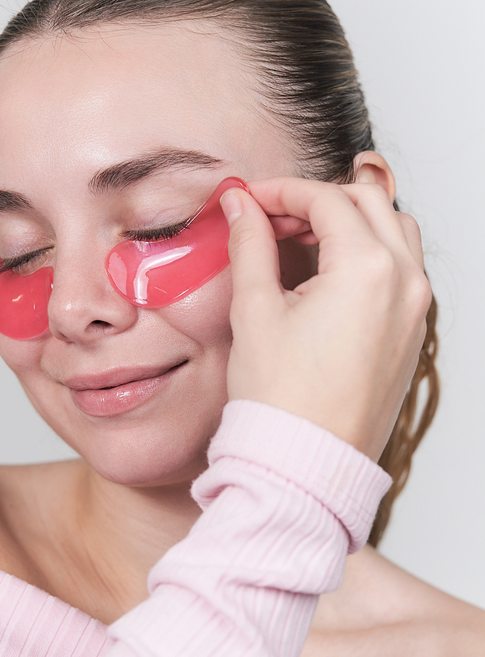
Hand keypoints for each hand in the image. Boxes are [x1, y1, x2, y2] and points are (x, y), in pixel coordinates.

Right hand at [220, 178, 430, 460]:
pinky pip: (402, 269)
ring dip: (350, 222)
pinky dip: (369, 253)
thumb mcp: (255, 310)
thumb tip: (239, 205)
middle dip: (316, 201)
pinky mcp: (413, 334)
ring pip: (394, 231)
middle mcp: (405, 283)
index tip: (249, 201)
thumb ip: (250, 244)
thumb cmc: (281, 400)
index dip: (280, 192)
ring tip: (301, 243)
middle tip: (270, 219)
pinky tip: (326, 274)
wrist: (305, 464)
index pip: (326, 200)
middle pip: (367, 203)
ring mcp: (416, 310)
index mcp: (368, 270)